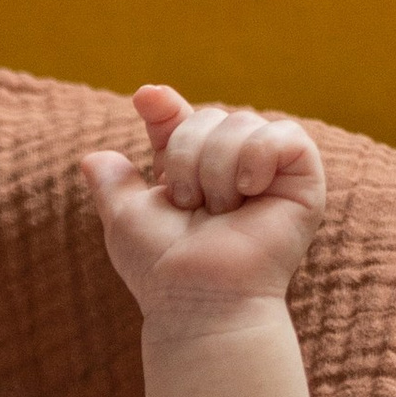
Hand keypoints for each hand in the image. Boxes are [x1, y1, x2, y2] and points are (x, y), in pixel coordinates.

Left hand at [83, 85, 325, 324]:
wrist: (198, 297)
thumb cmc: (163, 268)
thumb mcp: (126, 219)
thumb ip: (112, 186)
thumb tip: (92, 158)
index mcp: (192, 172)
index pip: (179, 122)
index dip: (164, 108)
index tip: (145, 99)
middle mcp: (232, 166)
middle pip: (208, 115)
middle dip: (186, 157)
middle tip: (190, 205)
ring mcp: (269, 171)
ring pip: (241, 122)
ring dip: (216, 169)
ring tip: (220, 211)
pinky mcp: (303, 178)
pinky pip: (283, 134)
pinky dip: (257, 157)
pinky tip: (248, 190)